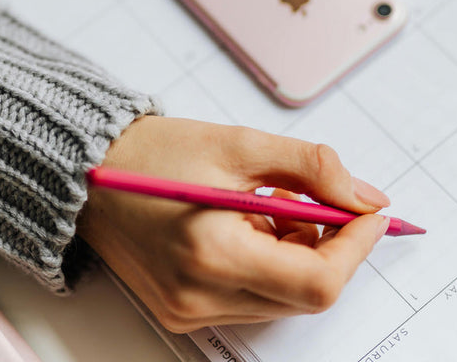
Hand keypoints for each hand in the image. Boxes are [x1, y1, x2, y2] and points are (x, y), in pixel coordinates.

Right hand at [77, 116, 390, 332]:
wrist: (88, 176)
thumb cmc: (153, 155)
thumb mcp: (239, 145)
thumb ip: (312, 169)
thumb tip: (366, 198)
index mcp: (212, 254)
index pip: (318, 282)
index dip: (356, 247)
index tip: (368, 213)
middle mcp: (199, 297)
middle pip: (305, 296)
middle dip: (329, 249)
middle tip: (319, 203)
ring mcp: (189, 311)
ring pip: (282, 300)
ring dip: (298, 257)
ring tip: (269, 208)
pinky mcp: (182, 311)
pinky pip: (253, 300)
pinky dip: (269, 266)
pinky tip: (249, 228)